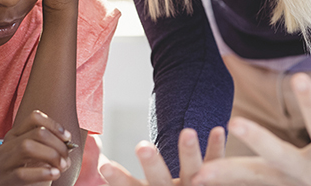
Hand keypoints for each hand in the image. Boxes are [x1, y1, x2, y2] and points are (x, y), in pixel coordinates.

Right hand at [0, 110, 73, 185]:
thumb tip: (69, 143)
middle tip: (67, 158)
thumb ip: (54, 147)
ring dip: (51, 156)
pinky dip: (42, 172)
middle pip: (36, 133)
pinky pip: (22, 173)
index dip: (54, 124)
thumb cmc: (33, 174)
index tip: (68, 138)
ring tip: (62, 167)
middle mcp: (7, 145)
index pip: (34, 117)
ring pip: (27, 147)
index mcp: (16, 135)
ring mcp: (4, 162)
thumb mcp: (42, 156)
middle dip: (57, 144)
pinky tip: (54, 174)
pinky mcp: (5, 180)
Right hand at [100, 127, 226, 185]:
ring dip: (189, 152)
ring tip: (187, 132)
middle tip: (143, 147)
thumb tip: (92, 145)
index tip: (106, 166)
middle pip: (160, 181)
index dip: (118, 179)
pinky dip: (217, 147)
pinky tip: (218, 129)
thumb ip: (117, 173)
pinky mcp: (218, 180)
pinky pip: (217, 163)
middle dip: (152, 164)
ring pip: (193, 171)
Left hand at [192, 73, 310, 185]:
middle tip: (235, 120)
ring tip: (195, 175)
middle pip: (279, 156)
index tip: (298, 78)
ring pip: (252, 177)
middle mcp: (306, 174)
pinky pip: (245, 185)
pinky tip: (196, 180)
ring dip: (224, 174)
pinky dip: (222, 181)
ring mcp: (286, 185)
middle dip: (259, 140)